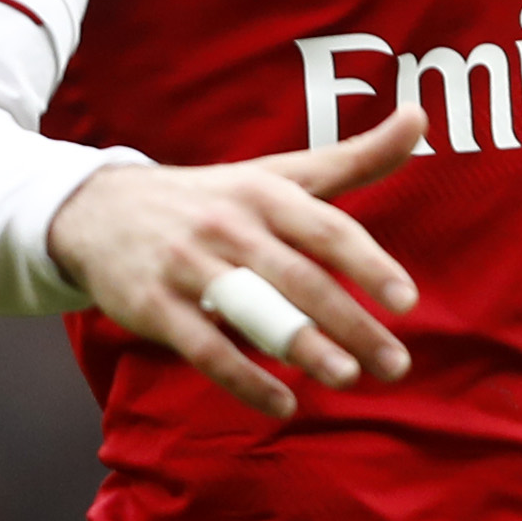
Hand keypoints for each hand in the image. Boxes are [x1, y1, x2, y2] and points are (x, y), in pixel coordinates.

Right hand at [47, 108, 428, 419]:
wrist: (101, 210)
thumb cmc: (216, 198)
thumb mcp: (281, 174)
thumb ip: (355, 157)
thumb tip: (420, 116)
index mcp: (267, 195)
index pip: (328, 230)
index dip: (369, 265)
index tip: (408, 301)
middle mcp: (230, 227)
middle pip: (299, 279)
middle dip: (351, 324)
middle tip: (395, 364)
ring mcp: (188, 267)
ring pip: (253, 311)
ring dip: (301, 347)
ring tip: (346, 377)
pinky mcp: (153, 306)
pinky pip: (204, 348)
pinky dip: (244, 379)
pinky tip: (283, 404)